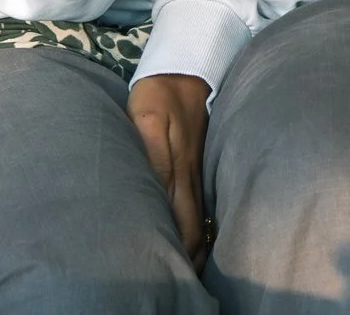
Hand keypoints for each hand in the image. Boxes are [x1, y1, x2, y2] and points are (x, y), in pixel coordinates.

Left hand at [128, 73, 213, 268]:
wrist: (186, 68)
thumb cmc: (158, 94)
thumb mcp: (146, 120)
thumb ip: (153, 157)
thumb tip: (156, 193)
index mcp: (178, 170)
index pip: (183, 223)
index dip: (181, 251)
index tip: (175, 273)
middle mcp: (192, 175)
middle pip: (195, 226)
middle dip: (191, 256)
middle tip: (183, 279)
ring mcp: (199, 168)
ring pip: (201, 215)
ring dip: (197, 242)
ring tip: (191, 267)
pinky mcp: (200, 160)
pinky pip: (203, 199)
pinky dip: (200, 222)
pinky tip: (197, 232)